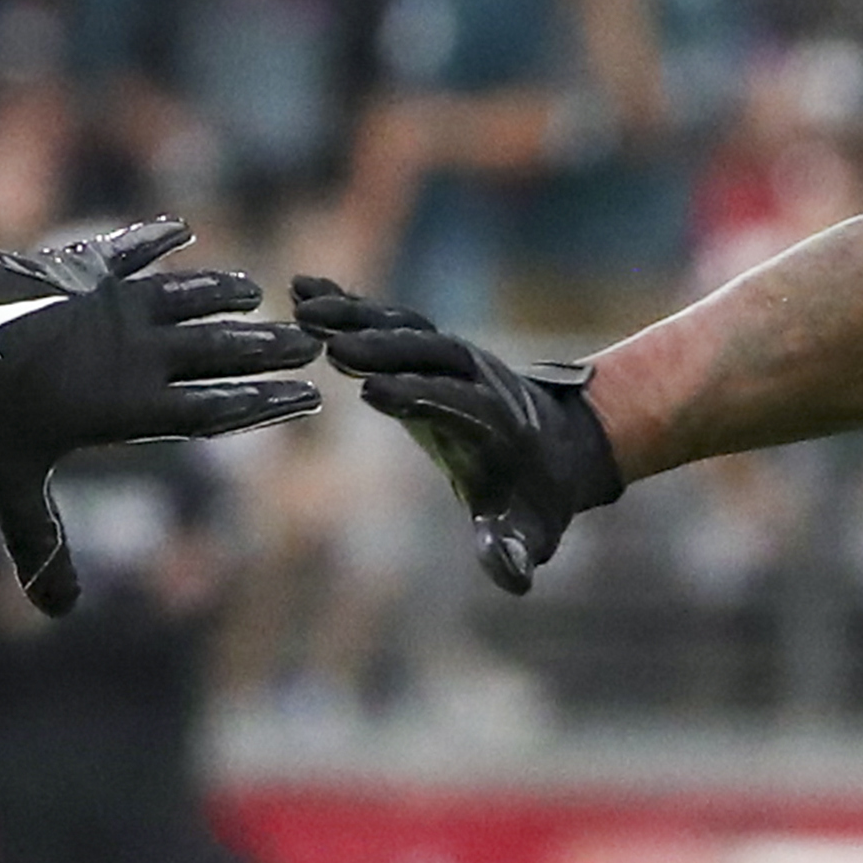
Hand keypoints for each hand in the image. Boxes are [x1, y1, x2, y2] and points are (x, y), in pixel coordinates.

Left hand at [0, 216, 322, 614]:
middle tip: (312, 343)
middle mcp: (133, 350)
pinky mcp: (77, 268)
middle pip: (217, 350)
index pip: (217, 410)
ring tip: (259, 291)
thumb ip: (39, 543)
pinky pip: (129, 250)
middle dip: (267, 349)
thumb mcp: (6, 484)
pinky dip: (157, 240)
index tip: (312, 398)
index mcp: (129, 405)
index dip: (267, 406)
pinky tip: (181, 229)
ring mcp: (108, 303)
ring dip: (223, 293)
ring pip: (185, 296)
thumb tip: (58, 611)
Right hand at [297, 279, 624, 593]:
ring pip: (403, 327)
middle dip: (378, 346)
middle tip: (324, 337)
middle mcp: (474, 381)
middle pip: (425, 353)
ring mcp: (452, 358)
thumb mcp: (530, 532)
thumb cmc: (534, 500)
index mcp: (492, 425)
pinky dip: (349, 304)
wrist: (562, 447)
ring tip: (300, 302)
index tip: (372, 391)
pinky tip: (303, 287)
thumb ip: (513, 551)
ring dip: (354, 314)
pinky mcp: (430, 348)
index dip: (416, 397)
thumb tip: (513, 576)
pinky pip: (389, 321)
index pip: (453, 404)